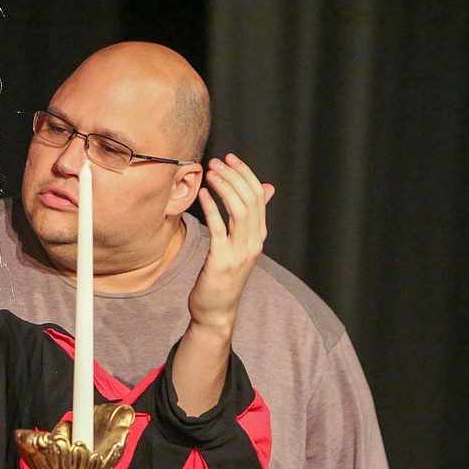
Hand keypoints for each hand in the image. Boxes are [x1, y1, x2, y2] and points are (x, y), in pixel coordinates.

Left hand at [188, 154, 273, 334]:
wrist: (216, 310)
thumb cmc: (224, 275)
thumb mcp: (240, 243)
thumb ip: (251, 218)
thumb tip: (267, 188)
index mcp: (258, 235)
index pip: (259, 196)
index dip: (245, 173)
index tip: (230, 158)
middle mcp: (254, 242)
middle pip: (251, 199)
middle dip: (234, 176)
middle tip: (217, 161)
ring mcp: (240, 252)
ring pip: (240, 211)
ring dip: (225, 188)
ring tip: (210, 174)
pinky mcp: (222, 260)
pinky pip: (219, 229)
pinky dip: (211, 208)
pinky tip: (201, 195)